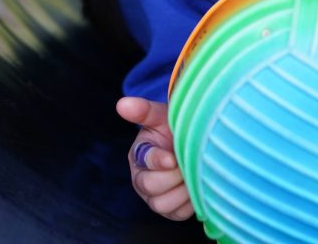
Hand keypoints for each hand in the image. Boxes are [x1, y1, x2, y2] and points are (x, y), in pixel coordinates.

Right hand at [116, 96, 193, 220]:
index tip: (172, 157)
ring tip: (192, 172)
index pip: (144, 161)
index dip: (158, 161)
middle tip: (187, 162)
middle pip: (151, 187)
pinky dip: (189, 202)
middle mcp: (142, 179)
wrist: (187, 141)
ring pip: (163, 205)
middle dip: (172, 176)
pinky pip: (179, 214)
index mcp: (138, 155)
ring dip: (182, 190)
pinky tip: (195, 185)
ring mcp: (155, 197)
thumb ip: (143, 110)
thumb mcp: (159, 116)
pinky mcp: (170, 211)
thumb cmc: (171, 129)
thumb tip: (121, 103)